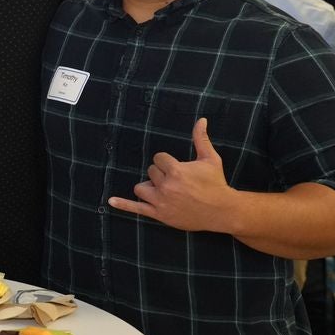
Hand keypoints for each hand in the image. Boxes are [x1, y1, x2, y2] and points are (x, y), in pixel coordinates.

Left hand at [108, 118, 236, 231]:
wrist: (223, 211)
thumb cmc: (216, 183)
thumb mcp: (210, 159)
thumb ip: (201, 138)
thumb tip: (201, 119)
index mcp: (176, 171)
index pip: (158, 158)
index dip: (167, 162)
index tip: (178, 168)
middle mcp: (166, 186)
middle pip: (150, 172)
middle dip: (161, 174)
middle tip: (177, 181)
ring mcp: (161, 201)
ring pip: (141, 188)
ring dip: (149, 187)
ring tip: (164, 189)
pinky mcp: (160, 214)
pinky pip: (136, 209)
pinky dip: (123, 204)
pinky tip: (111, 201)